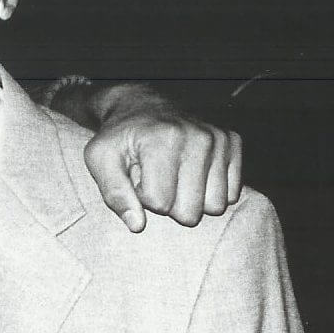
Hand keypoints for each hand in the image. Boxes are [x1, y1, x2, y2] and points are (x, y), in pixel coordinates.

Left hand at [81, 84, 243, 232]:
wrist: (143, 106)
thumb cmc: (120, 138)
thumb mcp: (100, 159)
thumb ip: (114, 192)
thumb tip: (137, 225)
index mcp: (163, 140)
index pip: (159, 203)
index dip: (143, 197)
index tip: (137, 178)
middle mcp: (198, 138)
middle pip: (190, 212)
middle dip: (169, 204)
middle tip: (157, 179)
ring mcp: (219, 139)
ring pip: (215, 207)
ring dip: (191, 199)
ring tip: (174, 176)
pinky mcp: (233, 143)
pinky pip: (231, 195)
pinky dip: (210, 190)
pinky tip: (192, 172)